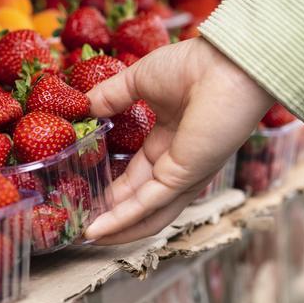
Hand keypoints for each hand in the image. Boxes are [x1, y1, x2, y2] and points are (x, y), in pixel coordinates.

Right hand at [84, 37, 272, 243]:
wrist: (223, 64)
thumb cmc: (192, 66)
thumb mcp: (138, 80)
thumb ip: (110, 96)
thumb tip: (82, 107)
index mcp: (170, 140)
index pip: (137, 174)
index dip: (111, 187)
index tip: (84, 193)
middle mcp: (177, 163)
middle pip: (139, 199)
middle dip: (111, 214)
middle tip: (80, 222)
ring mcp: (183, 174)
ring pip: (146, 213)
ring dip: (116, 228)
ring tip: (87, 238)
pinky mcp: (184, 178)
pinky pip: (149, 206)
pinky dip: (122, 220)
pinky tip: (98, 229)